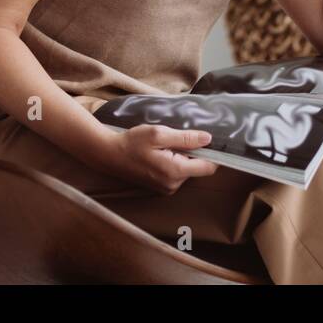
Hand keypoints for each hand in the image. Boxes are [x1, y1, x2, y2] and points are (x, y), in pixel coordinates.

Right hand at [84, 124, 218, 194]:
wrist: (109, 155)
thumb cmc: (132, 142)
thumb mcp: (159, 134)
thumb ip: (186, 138)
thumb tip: (208, 139)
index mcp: (175, 171)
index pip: (208, 168)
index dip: (214, 154)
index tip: (212, 140)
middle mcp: (173, 184)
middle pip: (198, 168)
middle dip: (195, 153)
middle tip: (180, 137)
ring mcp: (166, 188)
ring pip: (187, 170)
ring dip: (183, 157)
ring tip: (166, 145)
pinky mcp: (161, 187)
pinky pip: (177, 174)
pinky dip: (175, 162)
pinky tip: (161, 153)